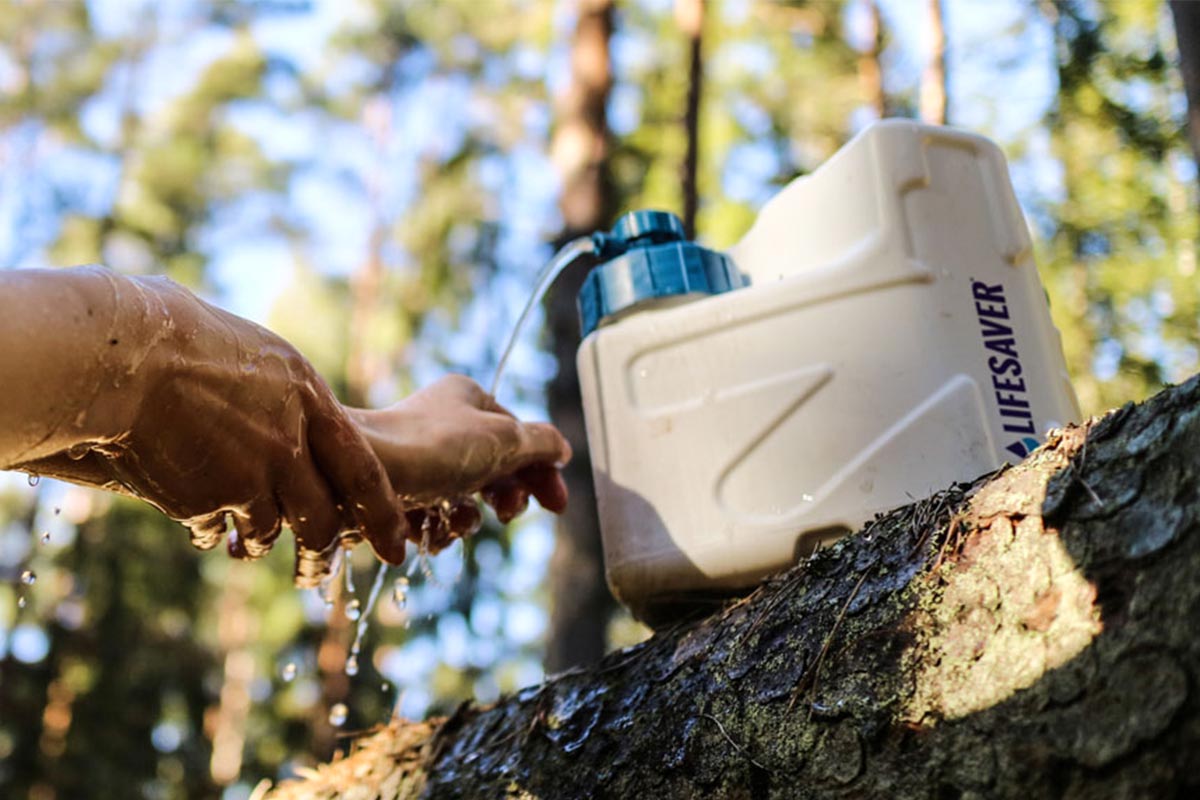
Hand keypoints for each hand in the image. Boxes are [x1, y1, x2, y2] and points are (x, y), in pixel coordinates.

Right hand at [15, 274, 405, 583]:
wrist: (125, 357)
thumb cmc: (182, 336)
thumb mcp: (258, 356)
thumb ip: (286, 398)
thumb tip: (296, 414)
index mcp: (309, 400)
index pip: (363, 470)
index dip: (383, 514)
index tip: (396, 548)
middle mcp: (289, 444)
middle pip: (323, 518)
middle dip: (322, 555)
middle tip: (317, 574)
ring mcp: (248, 476)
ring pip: (269, 533)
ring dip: (258, 545)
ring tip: (247, 548)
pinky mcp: (204, 499)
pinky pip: (216, 532)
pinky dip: (212, 536)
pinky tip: (203, 531)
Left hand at [347, 375, 570, 549]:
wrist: (360, 475)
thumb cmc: (433, 447)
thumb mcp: (502, 439)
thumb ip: (541, 443)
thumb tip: (561, 449)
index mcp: (468, 399)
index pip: (520, 436)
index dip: (542, 471)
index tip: (557, 505)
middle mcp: (443, 425)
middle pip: (494, 469)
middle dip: (504, 497)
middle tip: (506, 513)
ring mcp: (419, 459)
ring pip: (463, 498)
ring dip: (467, 519)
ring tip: (456, 522)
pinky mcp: (396, 492)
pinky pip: (432, 516)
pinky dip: (436, 529)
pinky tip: (428, 533)